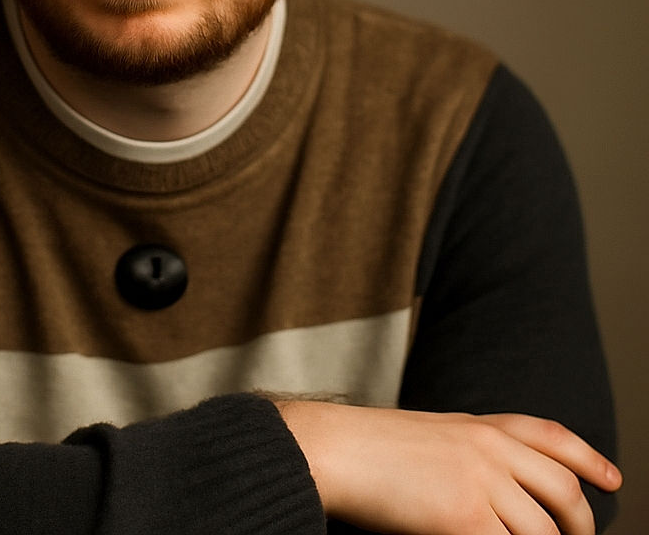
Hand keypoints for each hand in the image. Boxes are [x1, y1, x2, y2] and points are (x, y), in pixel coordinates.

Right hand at [275, 401, 621, 534]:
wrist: (334, 448)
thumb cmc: (368, 445)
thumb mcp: (430, 433)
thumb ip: (471, 451)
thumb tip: (506, 490)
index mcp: (478, 424)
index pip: (550, 435)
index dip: (589, 458)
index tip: (612, 479)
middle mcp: (488, 448)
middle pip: (563, 490)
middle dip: (580, 525)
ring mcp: (480, 482)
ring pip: (543, 534)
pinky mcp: (465, 519)